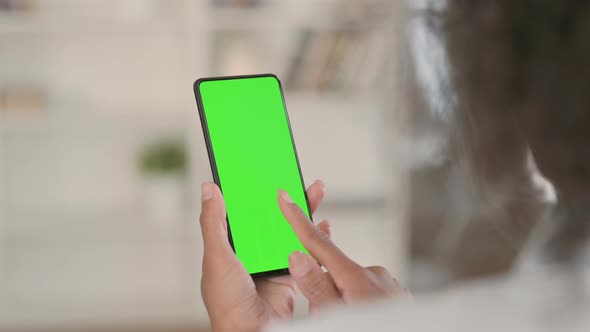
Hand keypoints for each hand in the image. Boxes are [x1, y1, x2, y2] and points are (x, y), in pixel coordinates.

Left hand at [199, 181, 328, 331]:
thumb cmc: (228, 303)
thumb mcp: (217, 257)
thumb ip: (213, 223)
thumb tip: (209, 189)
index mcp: (229, 246)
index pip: (241, 211)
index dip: (251, 191)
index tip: (261, 171)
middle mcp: (250, 254)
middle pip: (269, 218)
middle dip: (283, 197)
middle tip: (294, 175)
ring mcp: (270, 264)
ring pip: (288, 231)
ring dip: (302, 213)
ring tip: (314, 192)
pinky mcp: (290, 276)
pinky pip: (304, 253)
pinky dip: (315, 239)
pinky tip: (323, 226)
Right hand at [278, 190, 409, 312]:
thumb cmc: (372, 331)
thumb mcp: (336, 317)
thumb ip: (317, 288)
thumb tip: (298, 256)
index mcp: (356, 277)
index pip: (319, 243)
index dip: (298, 219)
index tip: (286, 195)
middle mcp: (374, 274)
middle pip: (332, 269)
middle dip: (320, 287)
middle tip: (322, 314)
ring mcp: (388, 284)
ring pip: (350, 283)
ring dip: (340, 299)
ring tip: (345, 319)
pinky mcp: (396, 295)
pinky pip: (368, 292)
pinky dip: (358, 302)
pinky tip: (360, 318)